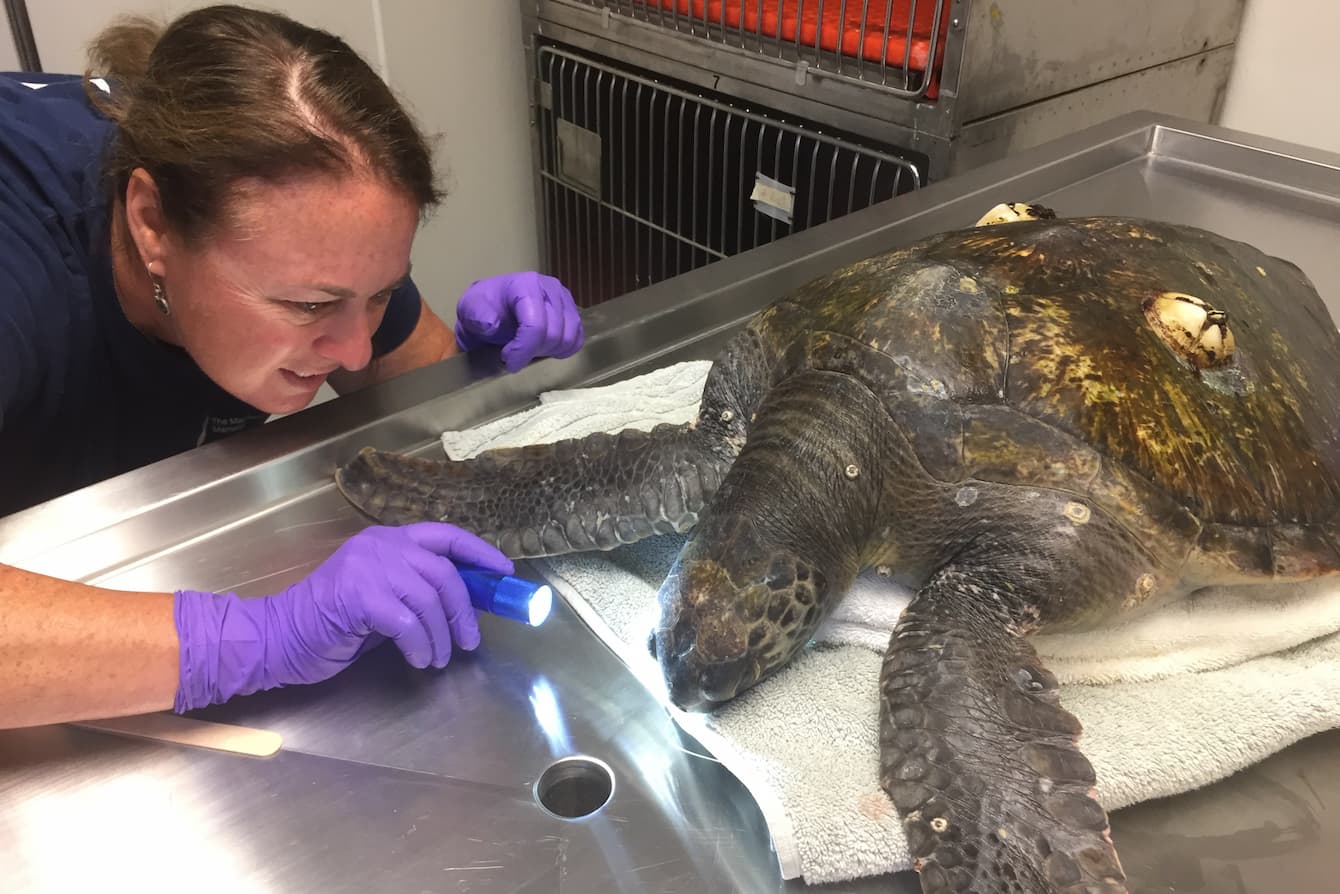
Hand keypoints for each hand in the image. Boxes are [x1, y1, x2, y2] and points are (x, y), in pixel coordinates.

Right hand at [173, 523, 513, 711]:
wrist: (275, 638)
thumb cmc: (328, 624)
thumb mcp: (381, 599)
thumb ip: (415, 591)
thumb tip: (463, 602)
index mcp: (386, 540)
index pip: (445, 535)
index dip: (480, 553)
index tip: (504, 574)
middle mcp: (380, 545)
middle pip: (444, 571)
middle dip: (465, 609)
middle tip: (469, 640)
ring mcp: (367, 566)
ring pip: (430, 597)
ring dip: (442, 634)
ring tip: (439, 658)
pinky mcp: (358, 594)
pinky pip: (407, 621)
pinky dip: (420, 643)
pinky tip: (419, 659)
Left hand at [454, 272, 583, 371]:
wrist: (493, 306)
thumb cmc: (483, 308)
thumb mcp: (470, 309)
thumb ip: (477, 316)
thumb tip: (492, 324)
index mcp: (526, 285)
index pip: (535, 325)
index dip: (523, 349)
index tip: (508, 361)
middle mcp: (551, 288)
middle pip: (554, 334)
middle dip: (533, 352)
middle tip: (515, 356)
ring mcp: (565, 300)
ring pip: (568, 339)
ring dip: (547, 352)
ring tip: (528, 350)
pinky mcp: (573, 313)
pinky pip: (576, 340)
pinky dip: (561, 351)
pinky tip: (542, 349)